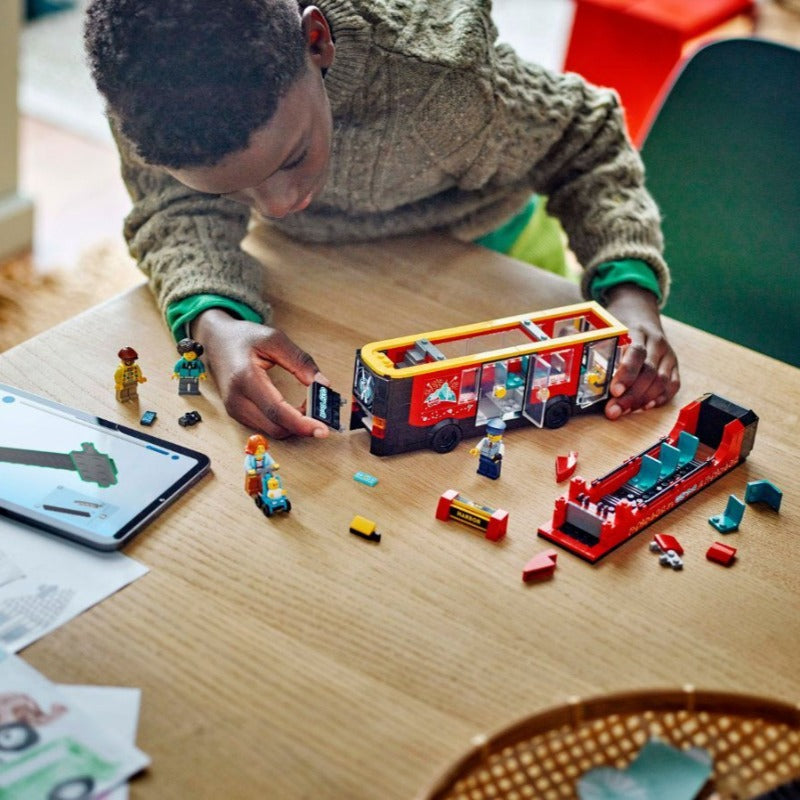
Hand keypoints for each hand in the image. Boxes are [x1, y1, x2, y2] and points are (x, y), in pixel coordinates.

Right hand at [192, 309, 330, 437]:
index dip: (302, 424)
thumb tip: (323, 384)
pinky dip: (284, 423)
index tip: (322, 429)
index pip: (277, 411)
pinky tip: (293, 410)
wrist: (216, 340)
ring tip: (307, 406)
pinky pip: (265, 427)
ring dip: (293, 425)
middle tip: (320, 411)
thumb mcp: (275, 339)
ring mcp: (234, 409)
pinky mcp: (237, 414)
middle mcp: (236, 399)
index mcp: (245, 378)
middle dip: (302, 425)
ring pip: (272, 431)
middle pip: (276, 427)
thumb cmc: (243, 337)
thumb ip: (301, 361)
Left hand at [602, 284, 679, 418]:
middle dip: (631, 395)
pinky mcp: (674, 365)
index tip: (614, 390)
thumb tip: (566, 339)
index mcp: (638, 331)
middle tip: (614, 410)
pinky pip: (672, 385)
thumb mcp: (608, 323)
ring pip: (661, 381)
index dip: (626, 373)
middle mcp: (656, 342)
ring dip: (643, 400)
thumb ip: (589, 334)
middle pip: (649, 372)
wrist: (641, 310)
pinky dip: (660, 398)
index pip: (636, 352)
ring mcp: (667, 354)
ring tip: (624, 410)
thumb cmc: (621, 321)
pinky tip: (645, 406)